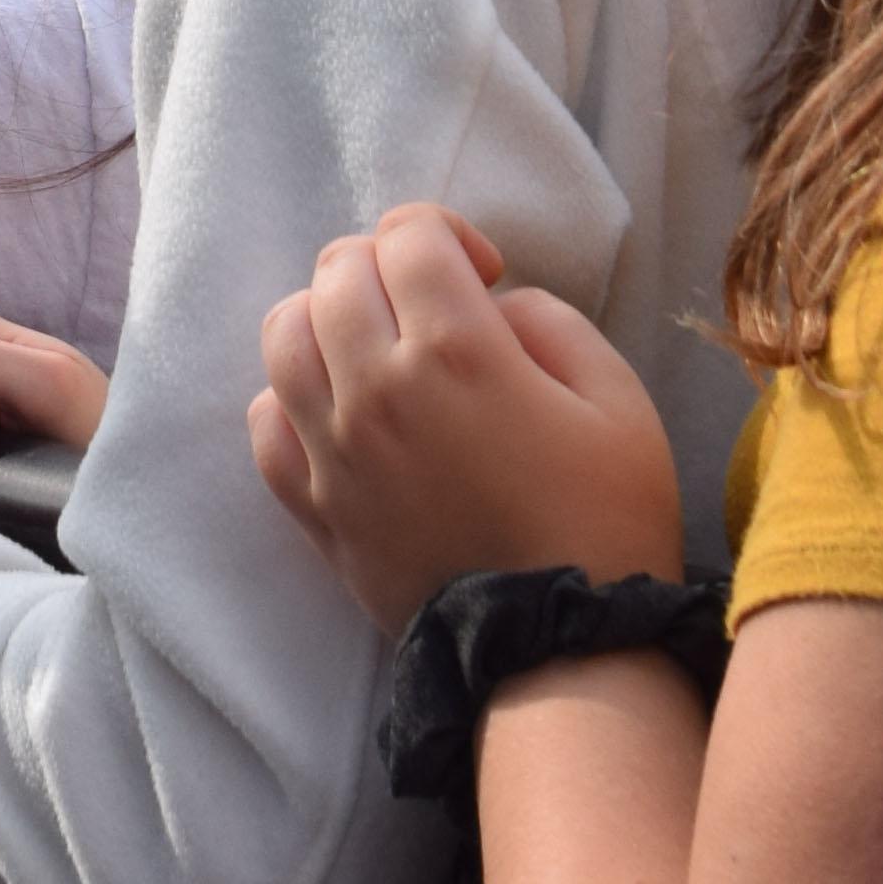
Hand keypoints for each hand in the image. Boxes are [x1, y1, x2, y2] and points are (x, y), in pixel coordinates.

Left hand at [249, 204, 683, 634]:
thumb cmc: (604, 521)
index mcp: (456, 352)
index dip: (447, 235)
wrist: (557, 648)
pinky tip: (340, 412)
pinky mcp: (312, 508)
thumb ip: (549, 321)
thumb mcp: (617, 398)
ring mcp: (332, 451)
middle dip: (386, 266)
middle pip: (336, 272)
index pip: (407, 235)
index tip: (483, 275)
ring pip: (283, 335)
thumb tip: (488, 306)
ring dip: (327, 320)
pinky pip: (265, 424)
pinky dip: (290, 400)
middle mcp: (376, 390)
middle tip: (434, 307)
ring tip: (377, 349)